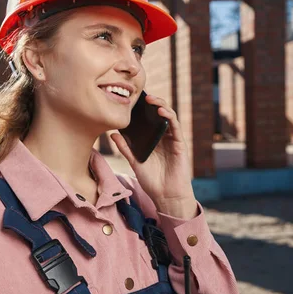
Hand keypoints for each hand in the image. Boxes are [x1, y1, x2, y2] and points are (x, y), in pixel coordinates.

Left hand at [110, 93, 197, 218]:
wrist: (166, 196)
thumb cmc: (152, 181)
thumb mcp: (135, 162)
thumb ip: (125, 149)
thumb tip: (113, 134)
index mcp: (152, 141)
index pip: (148, 121)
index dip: (142, 110)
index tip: (132, 101)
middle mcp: (163, 138)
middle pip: (158, 115)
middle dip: (152, 104)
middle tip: (142, 96)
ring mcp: (172, 140)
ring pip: (168, 117)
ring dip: (161, 106)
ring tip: (151, 100)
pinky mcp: (180, 144)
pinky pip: (176, 127)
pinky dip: (169, 117)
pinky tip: (161, 112)